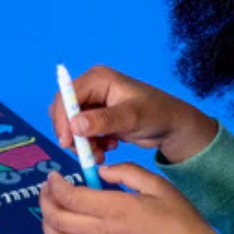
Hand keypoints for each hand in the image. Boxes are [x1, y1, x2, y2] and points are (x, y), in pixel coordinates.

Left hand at [40, 163, 233, 233]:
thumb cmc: (179, 219)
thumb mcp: (158, 184)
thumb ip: (126, 172)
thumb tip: (101, 171)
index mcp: (114, 209)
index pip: (69, 196)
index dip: (55, 185)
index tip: (54, 176)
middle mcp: (102, 232)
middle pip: (57, 218)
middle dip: (45, 200)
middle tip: (48, 190)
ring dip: (47, 224)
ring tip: (51, 212)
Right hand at [49, 65, 217, 163]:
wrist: (171, 126)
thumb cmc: (156, 114)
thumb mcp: (131, 117)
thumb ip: (103, 120)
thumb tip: (74, 124)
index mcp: (98, 79)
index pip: (67, 96)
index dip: (62, 119)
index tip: (67, 142)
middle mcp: (92, 88)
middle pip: (65, 111)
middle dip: (73, 135)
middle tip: (88, 153)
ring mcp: (94, 103)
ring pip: (72, 125)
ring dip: (83, 143)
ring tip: (102, 153)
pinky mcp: (96, 117)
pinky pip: (81, 133)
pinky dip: (91, 144)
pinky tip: (109, 147)